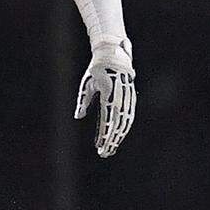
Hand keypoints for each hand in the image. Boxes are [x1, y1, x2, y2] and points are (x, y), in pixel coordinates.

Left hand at [74, 40, 135, 157]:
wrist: (115, 56)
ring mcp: (128, 99)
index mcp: (108, 94)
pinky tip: (119, 137)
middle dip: (111, 141)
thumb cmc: (97, 70)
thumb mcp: (86, 83)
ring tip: (110, 149)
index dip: (104, 135)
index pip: (107, 120)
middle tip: (104, 153)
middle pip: (117, 125)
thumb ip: (83, 100)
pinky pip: (129, 117)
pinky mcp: (131, 99)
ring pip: (125, 123)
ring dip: (119, 137)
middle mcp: (120, 98)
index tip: (100, 146)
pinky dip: (124, 129)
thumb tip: (78, 116)